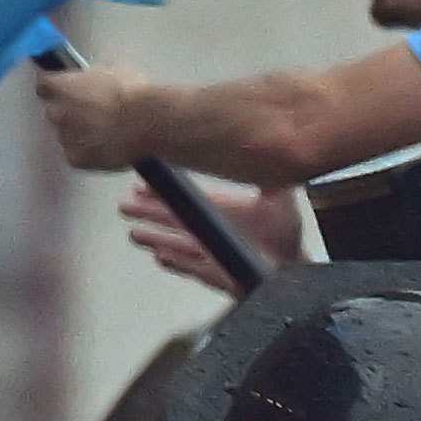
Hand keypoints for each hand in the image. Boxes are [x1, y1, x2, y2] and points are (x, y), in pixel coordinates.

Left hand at [34, 61, 150, 171]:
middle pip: (55, 113)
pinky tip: (108, 150)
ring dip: (80, 135)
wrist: (151, 123)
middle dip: (70, 114)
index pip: (45, 86)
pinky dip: (90, 155)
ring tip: (107, 135)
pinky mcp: (76, 159)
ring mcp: (64, 138)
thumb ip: (95, 75)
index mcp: (60, 86)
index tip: (71, 92)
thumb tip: (94, 78)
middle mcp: (55, 112)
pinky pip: (78, 156)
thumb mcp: (115, 69)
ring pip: (67, 136)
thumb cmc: (135, 93)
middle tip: (95, 115)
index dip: (59, 90)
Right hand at [120, 177, 304, 295]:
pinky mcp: (215, 272)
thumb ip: (272, 177)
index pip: (185, 198)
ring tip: (136, 233)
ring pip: (176, 243)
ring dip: (156, 238)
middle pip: (173, 219)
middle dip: (148, 212)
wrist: (295, 267)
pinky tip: (160, 256)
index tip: (141, 186)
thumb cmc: (286, 237)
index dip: (163, 193)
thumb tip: (270, 147)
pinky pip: (192, 268)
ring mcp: (210, 250)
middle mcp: (211, 228)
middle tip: (125, 206)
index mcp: (221, 209)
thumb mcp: (280, 200)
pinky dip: (177, 262)